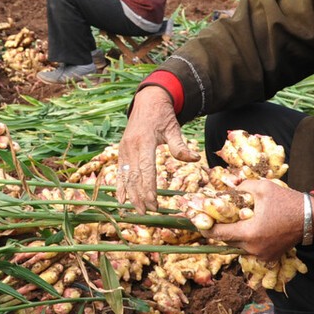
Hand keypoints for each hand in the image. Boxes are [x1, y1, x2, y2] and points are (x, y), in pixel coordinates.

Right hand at [116, 86, 198, 212]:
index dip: (149, 188)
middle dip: (140, 196)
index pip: (146, 170)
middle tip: (148, 212)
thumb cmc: (162, 115)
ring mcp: (124, 149)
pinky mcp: (122, 151)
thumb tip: (195, 159)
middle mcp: (131, 147)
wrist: (148, 100)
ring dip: (131, 195)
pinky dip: (120, 186)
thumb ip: (180, 146)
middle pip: (134, 177)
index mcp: (144, 142)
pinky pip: (119, 171)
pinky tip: (121, 200)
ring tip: (138, 210)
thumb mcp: (173, 128)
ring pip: (125, 176)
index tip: (154, 203)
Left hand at [206, 179, 303, 261]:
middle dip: (220, 230)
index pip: (219, 234)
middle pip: (227, 241)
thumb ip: (241, 187)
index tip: (198, 222)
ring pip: (238, 246)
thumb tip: (227, 187)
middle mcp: (253, 248)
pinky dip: (246, 240)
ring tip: (232, 222)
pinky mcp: (269, 257)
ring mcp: (262, 255)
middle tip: (213, 219)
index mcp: (249, 233)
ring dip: (234, 235)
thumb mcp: (262, 187)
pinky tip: (248, 228)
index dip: (206, 228)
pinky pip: (250, 249)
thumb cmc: (286, 201)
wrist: (311, 217)